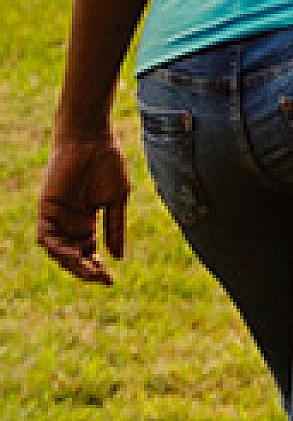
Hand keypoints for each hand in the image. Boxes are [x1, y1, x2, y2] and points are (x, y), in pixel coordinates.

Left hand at [39, 134, 129, 283]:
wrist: (93, 141)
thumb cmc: (108, 165)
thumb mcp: (116, 200)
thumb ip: (114, 228)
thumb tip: (118, 256)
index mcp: (87, 221)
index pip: (88, 252)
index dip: (97, 267)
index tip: (110, 280)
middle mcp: (69, 223)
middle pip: (74, 255)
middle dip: (86, 270)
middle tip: (101, 278)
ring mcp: (57, 217)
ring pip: (58, 250)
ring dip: (71, 263)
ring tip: (89, 269)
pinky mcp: (46, 209)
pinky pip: (46, 236)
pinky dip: (56, 248)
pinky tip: (72, 255)